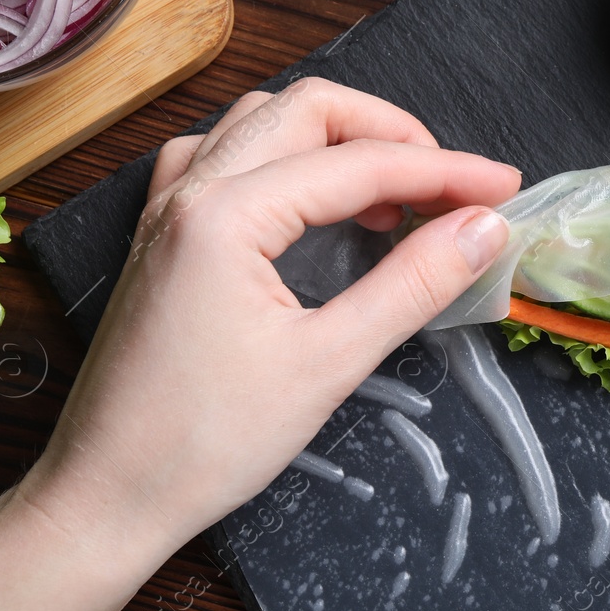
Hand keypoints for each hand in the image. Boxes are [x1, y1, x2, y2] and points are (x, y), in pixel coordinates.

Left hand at [19, 77, 522, 554]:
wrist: (104, 499)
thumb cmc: (203, 445)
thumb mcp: (328, 364)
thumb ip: (413, 284)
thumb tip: (484, 229)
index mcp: (226, 214)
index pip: (361, 164)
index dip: (446, 171)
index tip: (505, 189)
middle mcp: (190, 192)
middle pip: (310, 111)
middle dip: (393, 136)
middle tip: (452, 186)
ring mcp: (166, 210)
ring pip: (263, 123)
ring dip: (336, 141)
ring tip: (391, 196)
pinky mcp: (159, 237)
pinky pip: (221, 157)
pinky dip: (280, 160)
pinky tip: (305, 201)